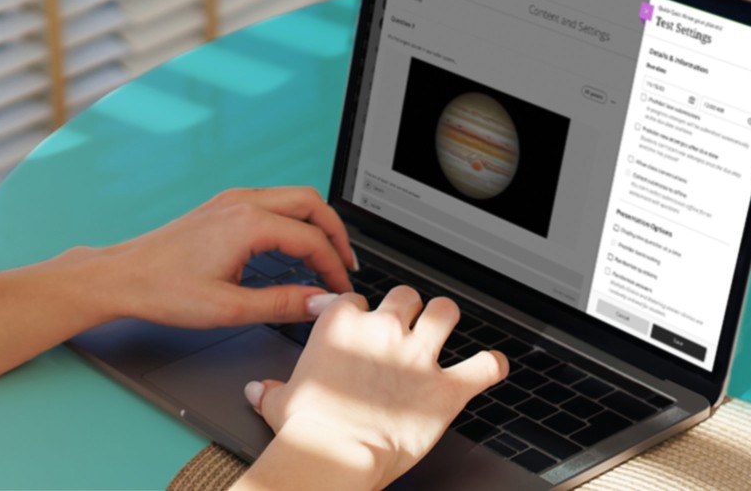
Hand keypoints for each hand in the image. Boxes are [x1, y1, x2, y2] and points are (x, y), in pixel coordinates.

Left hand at [75, 187, 357, 328]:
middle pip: (311, 204)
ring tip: (325, 258)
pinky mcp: (222, 207)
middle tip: (345, 267)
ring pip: (293, 198)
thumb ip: (281, 304)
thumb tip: (320, 303)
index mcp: (247, 223)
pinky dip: (293, 221)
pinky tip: (293, 248)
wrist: (121, 277)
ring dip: (315, 225)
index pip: (312, 239)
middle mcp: (242, 202)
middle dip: (336, 234)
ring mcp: (231, 201)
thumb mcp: (228, 308)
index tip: (341, 291)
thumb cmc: (163, 290)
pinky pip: (273, 203)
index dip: (334, 267)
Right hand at [237, 288, 508, 489]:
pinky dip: (491, 366)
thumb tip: (258, 390)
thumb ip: (271, 391)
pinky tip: (489, 367)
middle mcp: (382, 330)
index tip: (362, 326)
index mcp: (341, 324)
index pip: (357, 298)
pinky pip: (483, 365)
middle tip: (406, 329)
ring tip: (444, 330)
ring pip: (445, 311)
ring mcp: (417, 355)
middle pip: (405, 296)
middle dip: (407, 310)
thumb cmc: (307, 429)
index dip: (361, 313)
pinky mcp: (446, 387)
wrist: (334, 454)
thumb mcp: (279, 402)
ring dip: (446, 320)